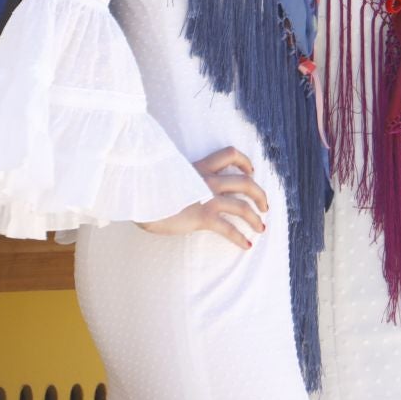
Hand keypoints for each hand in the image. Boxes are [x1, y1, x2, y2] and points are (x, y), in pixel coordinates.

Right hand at [139, 146, 269, 249]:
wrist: (136, 195)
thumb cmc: (145, 187)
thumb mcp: (165, 174)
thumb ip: (178, 177)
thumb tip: (178, 185)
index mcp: (198, 167)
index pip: (229, 154)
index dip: (245, 161)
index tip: (250, 170)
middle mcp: (206, 179)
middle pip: (245, 181)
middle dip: (259, 193)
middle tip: (265, 205)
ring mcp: (206, 197)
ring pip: (242, 205)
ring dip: (255, 217)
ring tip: (261, 227)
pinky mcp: (202, 216)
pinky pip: (228, 228)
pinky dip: (240, 238)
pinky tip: (246, 245)